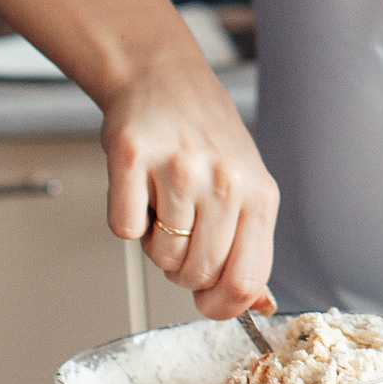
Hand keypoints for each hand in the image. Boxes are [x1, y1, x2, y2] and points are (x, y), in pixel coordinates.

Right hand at [101, 44, 278, 319]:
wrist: (163, 78)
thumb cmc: (206, 137)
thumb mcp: (247, 188)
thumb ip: (251, 247)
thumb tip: (259, 305)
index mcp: (259, 196)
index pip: (245, 282)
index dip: (221, 305)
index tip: (207, 298)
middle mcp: (224, 182)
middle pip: (197, 275)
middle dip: (182, 268)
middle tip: (180, 231)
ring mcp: (178, 168)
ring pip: (160, 256)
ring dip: (154, 242)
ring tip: (162, 203)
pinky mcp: (133, 157)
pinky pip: (123, 229)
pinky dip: (126, 220)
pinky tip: (139, 189)